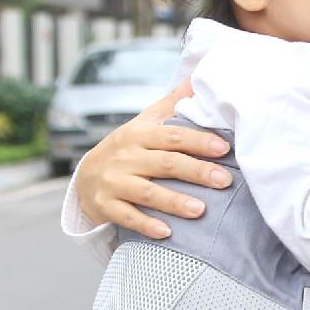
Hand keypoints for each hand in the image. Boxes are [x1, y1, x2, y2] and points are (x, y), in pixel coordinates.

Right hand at [76, 81, 234, 239]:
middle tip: (224, 181)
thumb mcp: (144, 123)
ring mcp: (113, 182)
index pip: (172, 135)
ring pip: (146, 191)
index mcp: (139, 134)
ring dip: (173, 201)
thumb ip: (171, 104)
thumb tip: (197, 77)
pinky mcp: (105, 205)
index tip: (224, 148)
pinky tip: (167, 232)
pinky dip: (146, 224)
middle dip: (196, 171)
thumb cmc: (127, 149)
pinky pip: (126, 216)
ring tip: (200, 210)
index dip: (198, 141)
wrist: (85, 178)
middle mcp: (126, 156)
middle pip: (164, 163)